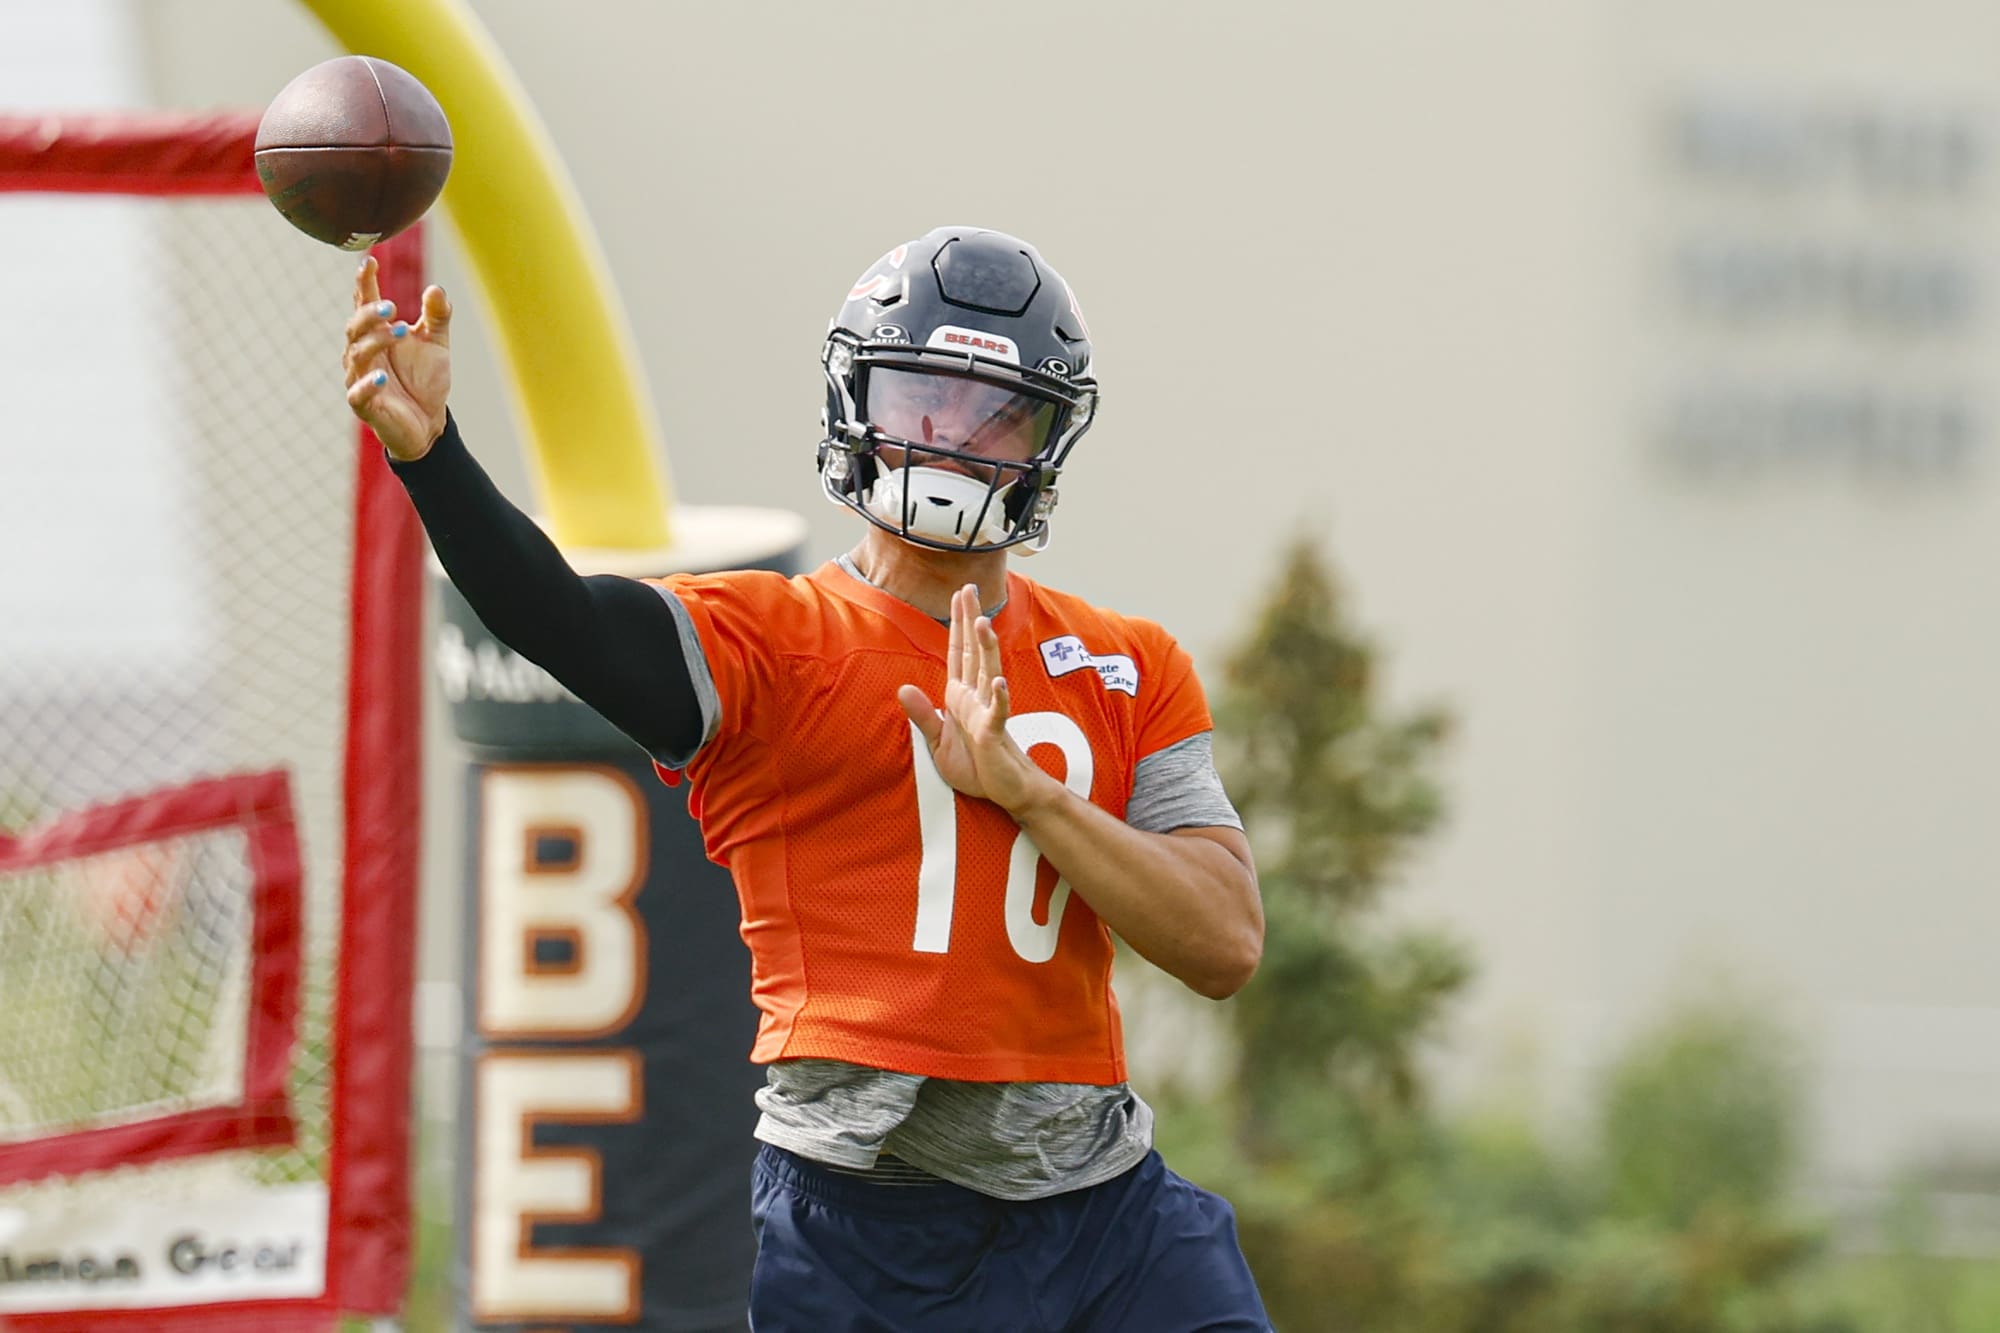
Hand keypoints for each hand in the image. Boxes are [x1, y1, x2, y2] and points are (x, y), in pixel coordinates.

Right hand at [343, 255, 451, 460]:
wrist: (429, 423)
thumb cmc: (425, 380)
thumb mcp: (436, 344)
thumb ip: (437, 317)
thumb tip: (436, 289)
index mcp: (376, 334)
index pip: (365, 304)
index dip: (364, 283)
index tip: (369, 262)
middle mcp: (362, 353)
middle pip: (355, 327)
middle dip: (370, 314)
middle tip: (391, 307)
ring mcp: (359, 378)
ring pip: (357, 354)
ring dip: (377, 341)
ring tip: (400, 331)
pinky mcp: (363, 405)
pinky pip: (357, 393)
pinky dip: (367, 384)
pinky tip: (382, 377)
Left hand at [897, 584, 1060, 816]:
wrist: (1004, 791)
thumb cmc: (976, 765)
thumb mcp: (938, 742)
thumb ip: (923, 716)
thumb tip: (903, 689)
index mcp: (962, 696)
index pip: (959, 653)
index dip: (958, 624)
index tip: (960, 596)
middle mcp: (977, 697)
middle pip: (974, 652)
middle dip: (971, 620)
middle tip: (970, 589)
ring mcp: (988, 712)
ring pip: (987, 673)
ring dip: (985, 648)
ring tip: (982, 623)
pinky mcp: (995, 732)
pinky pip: (998, 712)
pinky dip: (1000, 697)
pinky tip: (999, 681)